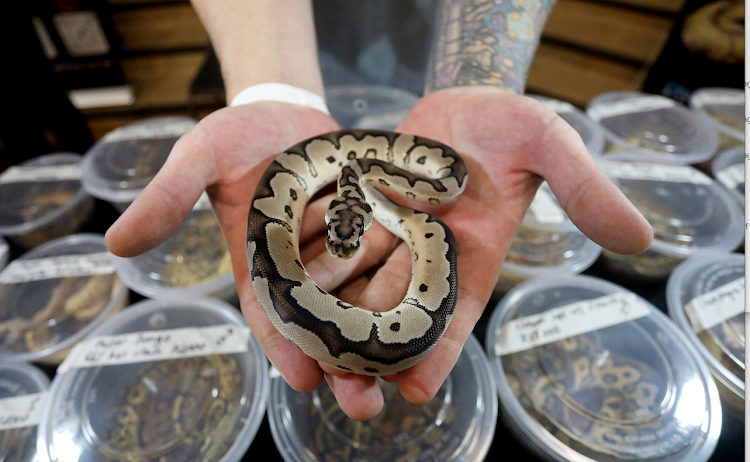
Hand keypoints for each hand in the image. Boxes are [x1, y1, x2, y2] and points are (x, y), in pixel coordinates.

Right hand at [104, 102, 451, 417]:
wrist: (287, 109)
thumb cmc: (240, 134)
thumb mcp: (200, 158)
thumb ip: (167, 197)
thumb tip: (115, 245)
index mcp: (261, 265)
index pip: (271, 316)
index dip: (284, 348)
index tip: (305, 380)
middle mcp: (304, 269)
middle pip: (324, 324)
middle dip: (341, 365)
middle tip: (364, 405)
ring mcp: (342, 253)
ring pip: (364, 305)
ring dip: (381, 342)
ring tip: (404, 381)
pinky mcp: (375, 233)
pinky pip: (393, 267)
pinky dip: (407, 294)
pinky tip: (430, 323)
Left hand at [318, 86, 653, 418]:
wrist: (459, 99)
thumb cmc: (507, 124)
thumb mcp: (549, 144)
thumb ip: (583, 188)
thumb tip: (639, 238)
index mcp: (471, 257)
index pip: (454, 314)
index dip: (438, 350)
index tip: (417, 389)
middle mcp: (425, 257)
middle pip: (397, 310)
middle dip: (377, 351)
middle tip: (353, 393)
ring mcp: (389, 236)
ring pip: (356, 284)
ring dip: (334, 318)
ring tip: (310, 357)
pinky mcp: (358, 213)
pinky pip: (331, 243)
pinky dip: (312, 267)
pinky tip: (285, 292)